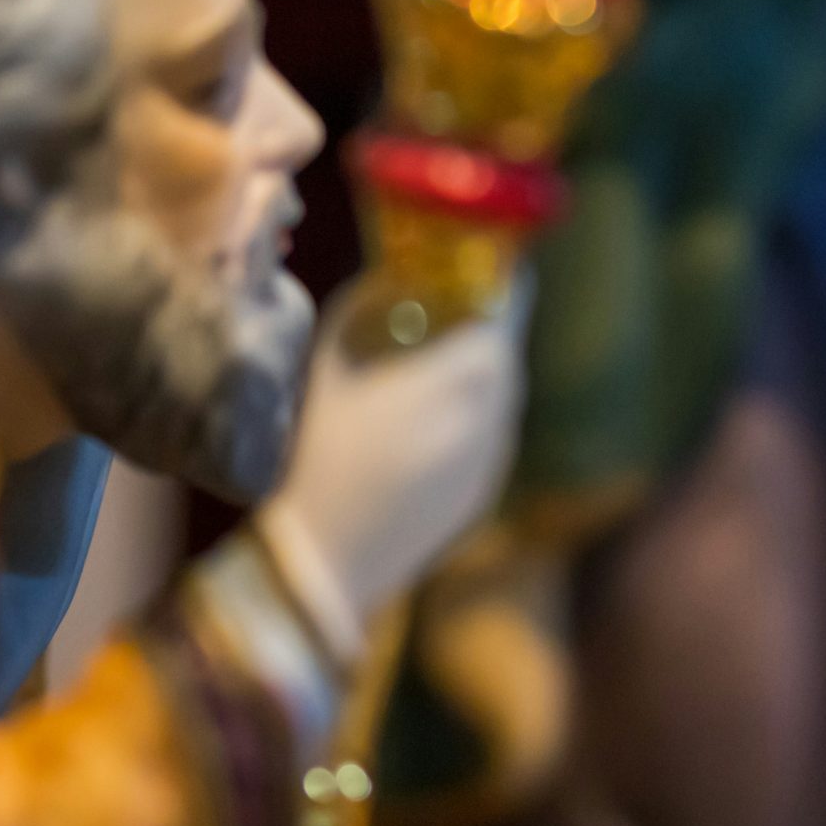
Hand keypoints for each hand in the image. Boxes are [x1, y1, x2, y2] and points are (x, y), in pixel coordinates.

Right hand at [257, 277, 530, 657]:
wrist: (328, 558)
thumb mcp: (331, 366)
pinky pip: (492, 435)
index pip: (504, 317)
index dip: (506, 287)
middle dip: (490, 329)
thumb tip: (398, 274)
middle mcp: (488, 421)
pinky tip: (435, 416)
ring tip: (446, 359)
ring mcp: (491, 461)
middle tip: (465, 306)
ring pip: (503, 398)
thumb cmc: (320, 455)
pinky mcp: (485, 492)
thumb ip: (368, 308)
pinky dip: (475, 414)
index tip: (496, 267)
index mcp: (454, 384)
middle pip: (506, 357)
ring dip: (484, 372)